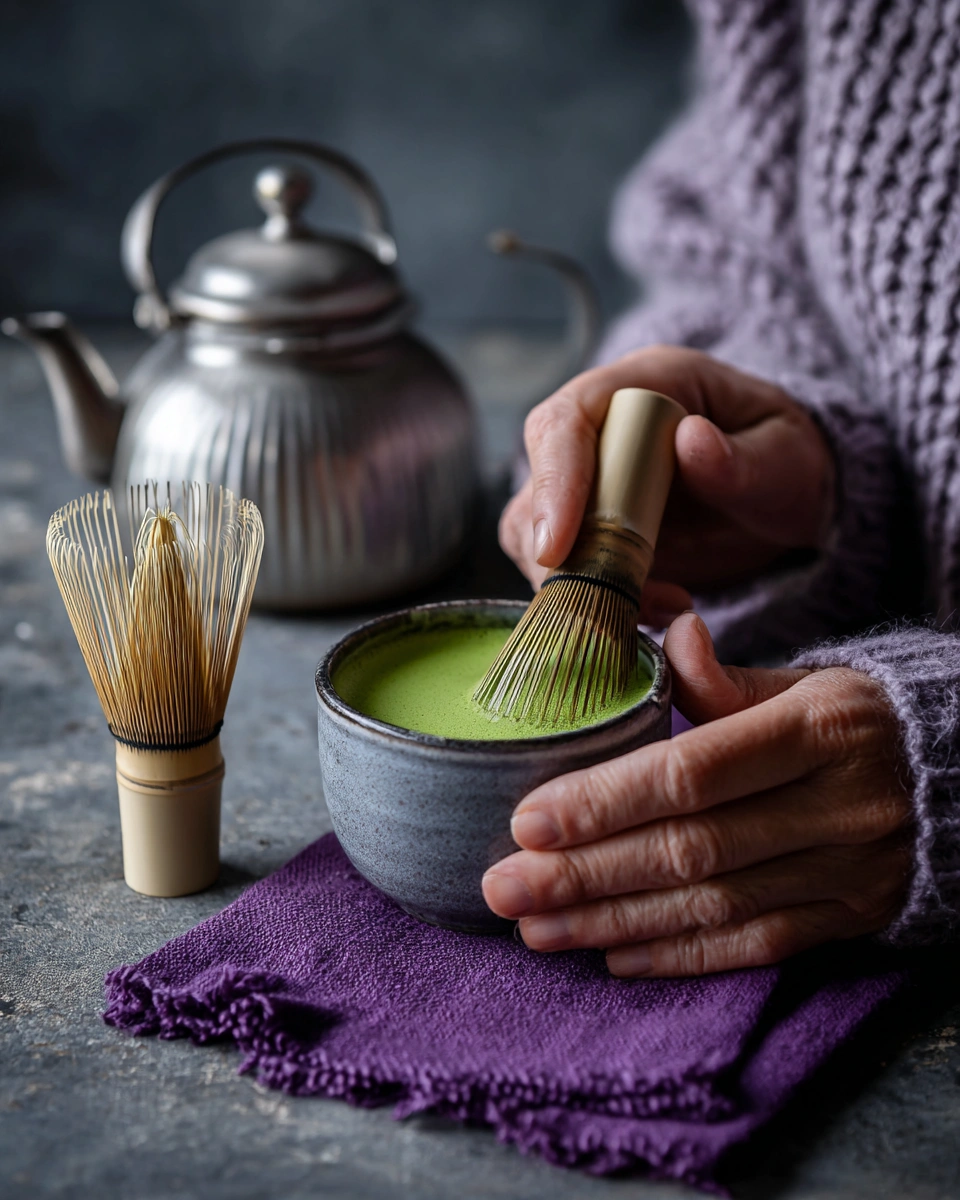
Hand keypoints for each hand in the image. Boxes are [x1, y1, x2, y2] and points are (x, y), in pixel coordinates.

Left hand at [481, 612, 912, 975]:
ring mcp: (846, 872)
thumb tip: (672, 637)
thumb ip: (726, 678)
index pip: (692, 773)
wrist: (957, 779)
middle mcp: (836, 807)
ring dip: (615, 921)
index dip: (604, 802)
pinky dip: (678, 954)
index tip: (526, 821)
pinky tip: (611, 955)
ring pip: (712, 906)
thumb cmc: (854, 721)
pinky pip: (752, 946)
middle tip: (506, 888)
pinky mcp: (847, 918)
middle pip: (691, 849)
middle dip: (587, 874)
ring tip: (537, 928)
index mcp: (817, 730)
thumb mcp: (804, 683)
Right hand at [500, 345, 834, 623]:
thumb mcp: (787, 457)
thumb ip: (743, 458)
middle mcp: (598, 431)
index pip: (567, 420)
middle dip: (555, 551)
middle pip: (537, 485)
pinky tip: (652, 613)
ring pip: (533, 534)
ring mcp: (586, 484)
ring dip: (573, 584)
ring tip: (650, 610)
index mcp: (643, 384)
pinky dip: (591, 603)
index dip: (555, 479)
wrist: (782, 495)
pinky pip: (560, 571)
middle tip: (605, 603)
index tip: (557, 545)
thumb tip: (690, 441)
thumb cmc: (786, 459)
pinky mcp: (586, 534)